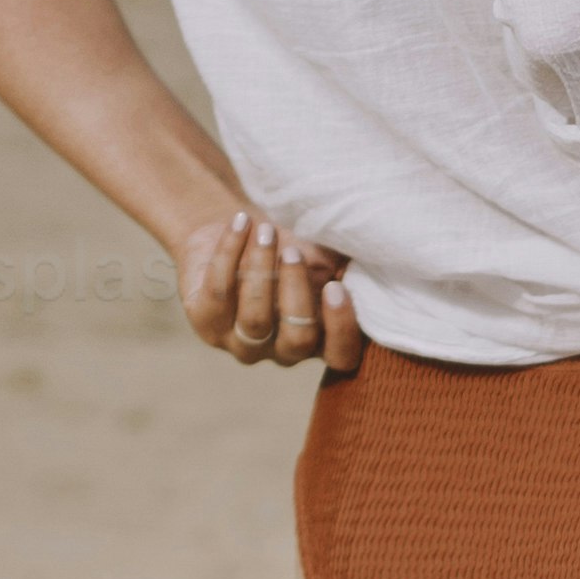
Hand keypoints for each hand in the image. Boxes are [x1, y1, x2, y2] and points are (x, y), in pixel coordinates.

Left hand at [179, 206, 364, 373]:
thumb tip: (373, 259)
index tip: (335, 287)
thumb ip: (346, 266)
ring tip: (266, 230)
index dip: (341, 328)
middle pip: (296, 340)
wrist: (236, 229)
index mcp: (318, 339)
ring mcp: (241, 342)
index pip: (340, 356)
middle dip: (296, 293)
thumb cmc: (289, 244)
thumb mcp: (322, 255)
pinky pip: (219, 291)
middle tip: (294, 252)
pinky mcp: (206, 322)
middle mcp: (280, 350)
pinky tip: (241, 222)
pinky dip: (230, 252)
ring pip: (255, 319)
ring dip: (261, 270)